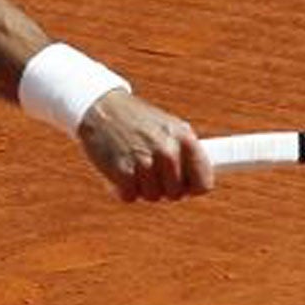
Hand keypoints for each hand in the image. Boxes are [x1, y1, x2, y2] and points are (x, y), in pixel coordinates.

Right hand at [77, 90, 214, 201]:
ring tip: (133, 165)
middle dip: (163, 188)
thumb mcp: (167, 128)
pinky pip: (130, 196)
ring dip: (141, 187)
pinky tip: (119, 170)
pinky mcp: (123, 171)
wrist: (101, 108)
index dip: (193, 188)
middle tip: (151, 172)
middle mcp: (168, 150)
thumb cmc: (137, 121)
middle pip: (176, 194)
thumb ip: (184, 153)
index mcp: (185, 138)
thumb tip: (198, 186)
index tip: (184, 186)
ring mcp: (145, 161)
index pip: (203, 182)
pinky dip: (123, 188)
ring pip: (152, 196)